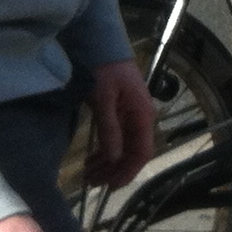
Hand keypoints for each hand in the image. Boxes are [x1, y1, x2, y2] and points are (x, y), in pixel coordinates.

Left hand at [79, 58, 155, 191]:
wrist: (101, 44)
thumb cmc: (104, 70)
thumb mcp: (104, 100)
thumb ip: (110, 129)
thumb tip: (114, 158)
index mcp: (142, 115)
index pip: (142, 151)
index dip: (128, 171)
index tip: (111, 186)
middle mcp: (141, 118)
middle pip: (133, 153)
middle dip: (114, 170)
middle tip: (92, 183)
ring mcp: (131, 116)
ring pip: (124, 147)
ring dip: (108, 164)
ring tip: (88, 176)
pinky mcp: (120, 113)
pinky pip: (116, 138)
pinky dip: (105, 151)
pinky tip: (92, 160)